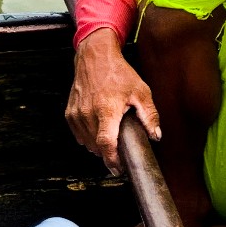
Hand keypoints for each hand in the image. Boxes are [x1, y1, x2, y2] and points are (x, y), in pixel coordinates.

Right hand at [68, 28, 160, 174]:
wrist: (95, 57)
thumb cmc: (118, 73)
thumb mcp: (141, 92)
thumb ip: (149, 116)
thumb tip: (156, 136)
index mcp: (106, 110)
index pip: (106, 143)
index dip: (112, 160)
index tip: (119, 169)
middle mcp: (88, 113)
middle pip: (97, 147)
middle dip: (109, 153)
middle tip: (121, 149)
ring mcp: (76, 114)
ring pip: (87, 143)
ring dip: (98, 146)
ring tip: (111, 135)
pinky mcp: (70, 113)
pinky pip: (79, 135)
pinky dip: (88, 138)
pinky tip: (99, 129)